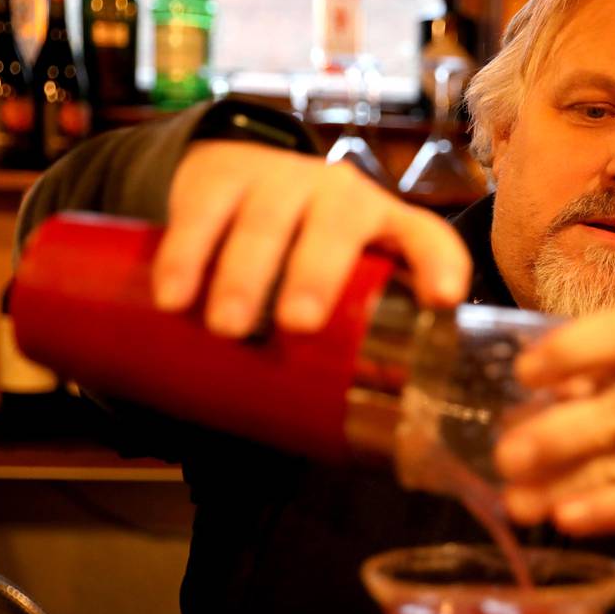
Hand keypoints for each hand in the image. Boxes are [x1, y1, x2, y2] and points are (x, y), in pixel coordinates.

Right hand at [153, 140, 470, 335]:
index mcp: (386, 226)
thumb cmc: (306, 249)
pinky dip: (186, 255)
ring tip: (227, 328)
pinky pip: (204, 210)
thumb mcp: (343, 279)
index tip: (441, 299)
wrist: (238, 174)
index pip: (427, 238)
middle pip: (339, 225)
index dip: (439, 264)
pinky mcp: (223, 175)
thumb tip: (362, 440)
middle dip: (319, 274)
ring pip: (267, 220)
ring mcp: (282, 179)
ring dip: (245, 274)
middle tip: (298, 324)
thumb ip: (352, 338)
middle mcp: (342, 196)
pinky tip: (173, 298)